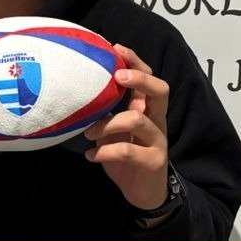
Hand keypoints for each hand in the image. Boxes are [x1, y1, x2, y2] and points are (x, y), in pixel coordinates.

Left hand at [84, 44, 168, 210]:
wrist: (143, 193)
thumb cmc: (125, 154)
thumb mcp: (114, 129)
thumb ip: (106, 110)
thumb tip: (79, 88)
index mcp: (147, 109)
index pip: (149, 78)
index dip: (135, 61)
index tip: (116, 48)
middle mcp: (156, 120)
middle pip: (160, 91)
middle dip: (139, 79)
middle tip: (117, 76)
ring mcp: (158, 141)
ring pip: (137, 119)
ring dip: (107, 123)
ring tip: (88, 133)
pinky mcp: (153, 161)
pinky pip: (128, 151)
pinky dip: (104, 152)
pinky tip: (91, 156)